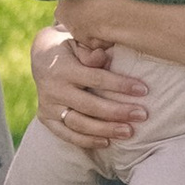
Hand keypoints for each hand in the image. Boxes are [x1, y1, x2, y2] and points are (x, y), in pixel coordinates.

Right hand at [29, 20, 147, 154]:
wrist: (41, 57)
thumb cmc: (70, 48)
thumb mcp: (78, 42)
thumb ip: (90, 51)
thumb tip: (103, 57)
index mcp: (63, 68)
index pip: (96, 79)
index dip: (120, 85)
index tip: (143, 90)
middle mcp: (54, 89)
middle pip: (89, 105)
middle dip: (118, 111)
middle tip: (142, 115)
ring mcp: (48, 106)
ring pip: (79, 124)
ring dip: (106, 129)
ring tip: (129, 132)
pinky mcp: (46, 119)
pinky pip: (67, 135)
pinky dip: (87, 141)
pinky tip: (107, 142)